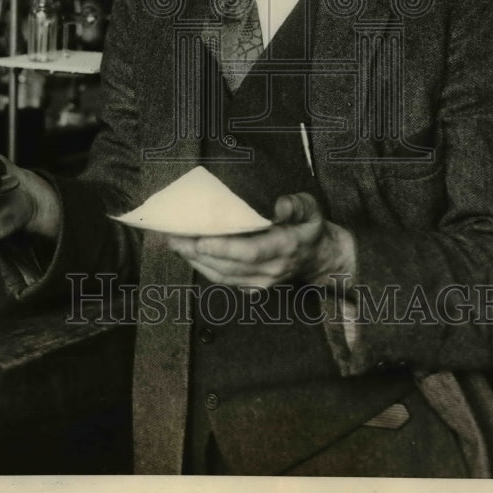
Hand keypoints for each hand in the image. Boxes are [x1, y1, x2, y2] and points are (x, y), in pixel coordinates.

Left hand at [167, 192, 355, 288]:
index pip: (251, 252)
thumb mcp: (312, 209)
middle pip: (229, 266)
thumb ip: (297, 205)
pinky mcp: (253, 287)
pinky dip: (203, 269)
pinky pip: (224, 281)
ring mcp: (261, 282)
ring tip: (174, 243)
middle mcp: (271, 269)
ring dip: (195, 261)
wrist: (320, 258)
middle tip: (172, 236)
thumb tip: (279, 206)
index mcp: (285, 247)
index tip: (201, 241)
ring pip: (223, 276)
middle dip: (198, 253)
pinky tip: (188, 254)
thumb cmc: (310, 227)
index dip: (225, 249)